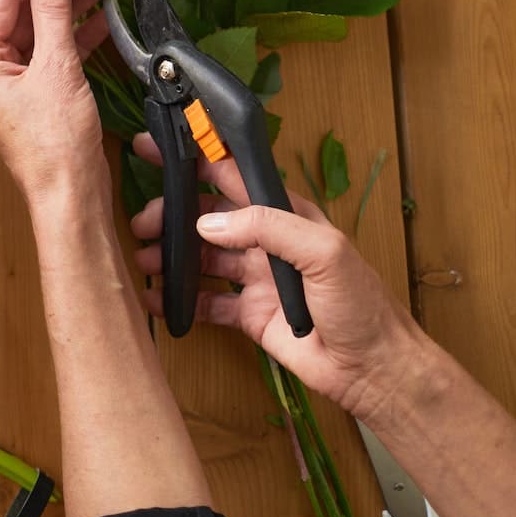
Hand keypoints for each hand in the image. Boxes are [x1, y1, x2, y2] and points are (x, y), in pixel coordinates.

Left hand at [0, 0, 108, 200]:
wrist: (70, 196)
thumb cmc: (54, 142)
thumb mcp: (56, 68)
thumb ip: (54, 13)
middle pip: (18, 12)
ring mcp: (11, 81)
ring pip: (39, 30)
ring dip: (67, 7)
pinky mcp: (37, 91)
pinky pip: (52, 51)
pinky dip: (74, 33)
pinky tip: (102, 12)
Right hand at [128, 131, 427, 420]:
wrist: (373, 368)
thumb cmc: (361, 305)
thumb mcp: (324, 252)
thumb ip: (269, 227)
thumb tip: (208, 221)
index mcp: (286, 215)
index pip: (233, 175)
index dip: (194, 159)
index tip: (153, 148)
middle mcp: (266, 242)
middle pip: (207, 217)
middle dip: (171, 214)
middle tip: (142, 223)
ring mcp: (255, 279)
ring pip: (201, 258)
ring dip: (170, 256)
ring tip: (143, 261)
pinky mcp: (248, 315)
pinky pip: (205, 303)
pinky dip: (178, 300)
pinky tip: (155, 300)